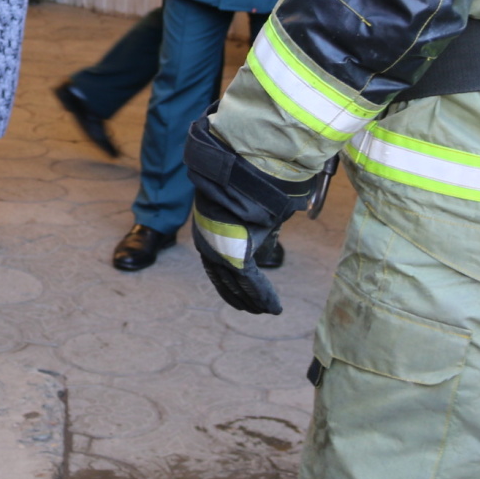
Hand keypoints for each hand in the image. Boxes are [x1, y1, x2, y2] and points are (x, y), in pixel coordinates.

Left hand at [184, 120, 307, 315]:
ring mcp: (218, 250)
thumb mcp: (245, 200)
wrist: (240, 167)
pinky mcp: (233, 256)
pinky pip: (250, 282)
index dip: (228, 277)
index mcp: (207, 228)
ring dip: (251, 299)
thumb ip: (251, 216)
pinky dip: (262, 296)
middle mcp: (208, 242)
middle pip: (222, 278)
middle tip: (252, 308)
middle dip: (237, 294)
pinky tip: (272, 308)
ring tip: (264, 311)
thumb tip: (264, 220)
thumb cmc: (245, 177)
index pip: (216, 261)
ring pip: (235, 284)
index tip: (241, 287)